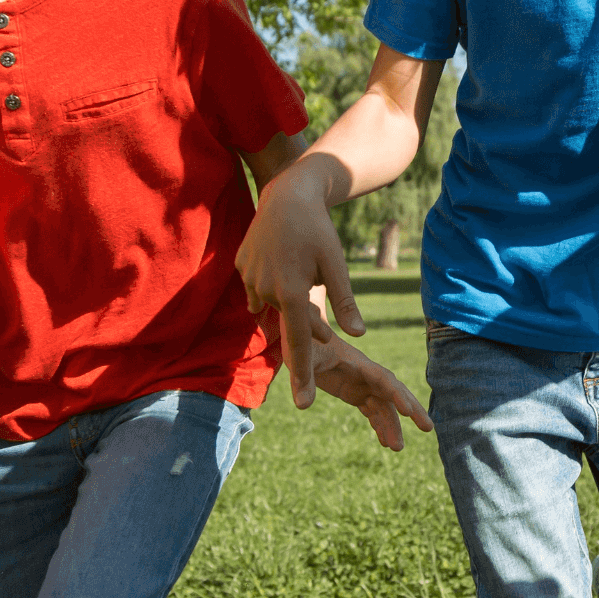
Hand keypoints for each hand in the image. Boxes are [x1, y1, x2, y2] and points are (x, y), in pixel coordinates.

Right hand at [236, 164, 364, 409]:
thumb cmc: (318, 230)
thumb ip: (345, 303)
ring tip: (295, 267)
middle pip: (287, 321)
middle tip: (310, 283)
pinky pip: (257, 287)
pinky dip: (270, 283)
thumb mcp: (336, 265)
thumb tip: (358, 335)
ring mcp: (248, 278)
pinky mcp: (240, 266)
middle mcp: (264, 289)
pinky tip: (280, 261)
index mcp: (291, 292)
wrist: (287, 193)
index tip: (303, 403)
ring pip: (271, 304)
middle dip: (302, 320)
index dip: (303, 374)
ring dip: (285, 298)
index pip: (299, 344)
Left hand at [307, 322, 432, 449]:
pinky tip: (384, 442)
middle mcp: (364, 373)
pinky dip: (379, 425)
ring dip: (392, 425)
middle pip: (393, 392)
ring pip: (383, 406)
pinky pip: (371, 410)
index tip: (409, 411)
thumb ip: (303, 379)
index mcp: (357, 362)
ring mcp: (361, 383)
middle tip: (428, 429)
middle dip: (411, 409)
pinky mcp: (353, 391)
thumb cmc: (300, 338)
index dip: (397, 394)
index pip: (383, 379)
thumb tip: (303, 406)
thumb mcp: (299, 357)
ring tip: (396, 449)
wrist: (301, 331)